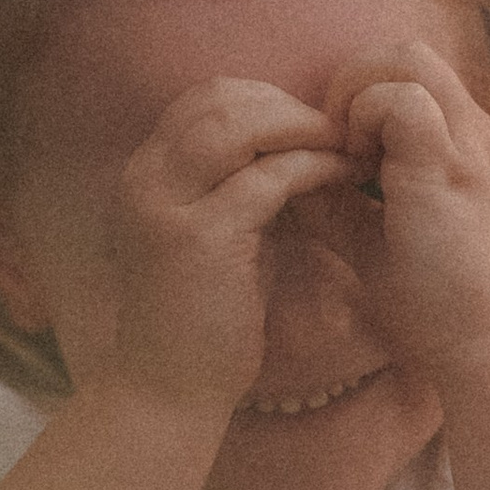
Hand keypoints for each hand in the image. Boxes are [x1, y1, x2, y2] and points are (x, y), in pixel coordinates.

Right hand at [100, 77, 352, 414]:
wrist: (170, 393)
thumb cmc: (206, 321)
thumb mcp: (222, 237)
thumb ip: (244, 187)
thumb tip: (298, 148)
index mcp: (146, 174)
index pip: (203, 99)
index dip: (265, 99)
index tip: (314, 123)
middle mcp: (145, 178)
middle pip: (218, 97)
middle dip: (287, 104)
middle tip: (339, 127)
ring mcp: (165, 205)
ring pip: (238, 123)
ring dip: (301, 126)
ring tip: (345, 143)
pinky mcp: (199, 237)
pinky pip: (267, 178)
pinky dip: (312, 167)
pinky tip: (343, 175)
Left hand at [339, 42, 489, 382]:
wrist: (485, 349)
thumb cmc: (437, 305)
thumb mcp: (377, 240)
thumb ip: (338, 202)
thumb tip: (284, 175)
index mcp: (463, 145)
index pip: (411, 74)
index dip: (363, 94)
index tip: (337, 151)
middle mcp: (473, 131)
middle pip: (408, 51)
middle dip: (354, 81)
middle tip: (332, 141)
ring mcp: (467, 143)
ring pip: (407, 60)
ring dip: (359, 95)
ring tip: (346, 154)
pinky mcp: (450, 165)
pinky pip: (400, 101)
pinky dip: (365, 122)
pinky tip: (355, 171)